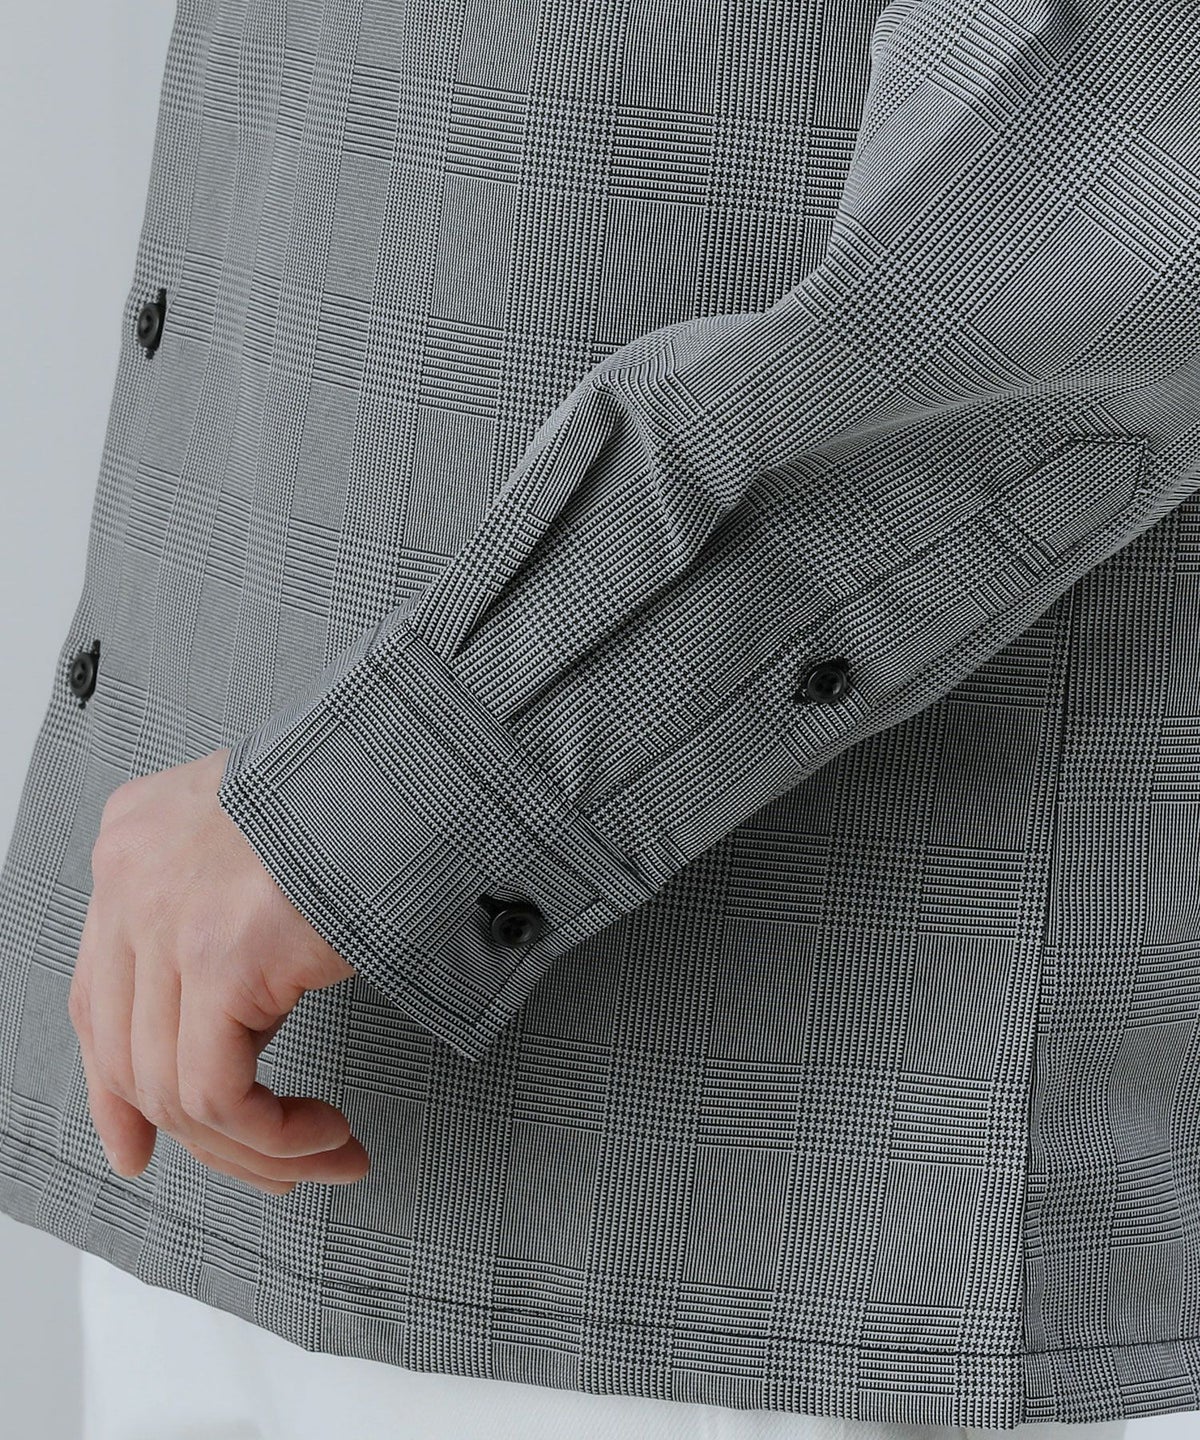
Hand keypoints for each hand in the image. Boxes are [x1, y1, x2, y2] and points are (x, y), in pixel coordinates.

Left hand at [69, 746, 368, 1196]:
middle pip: (127, 1055)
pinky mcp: (220, 957)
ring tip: (326, 1154)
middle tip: (279, 1167)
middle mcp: (130, 877)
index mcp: (135, 843)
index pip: (96, 997)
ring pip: (173, 1090)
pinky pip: (219, 1094)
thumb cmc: (369, 795)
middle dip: (202, 1138)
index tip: (140, 1145)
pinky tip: (325, 1131)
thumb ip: (224, 902)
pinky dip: (273, 1136)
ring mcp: (164, 917)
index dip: (116, 1089)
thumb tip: (235, 1013)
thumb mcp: (267, 838)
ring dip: (255, 1148)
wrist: (418, 767)